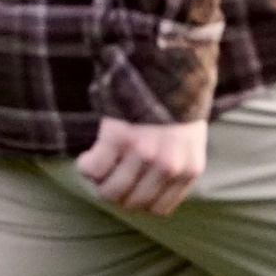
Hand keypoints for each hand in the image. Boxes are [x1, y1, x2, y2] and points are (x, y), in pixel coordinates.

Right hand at [76, 115, 208, 213]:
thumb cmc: (175, 106)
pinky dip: (86, 165)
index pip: (157, 210)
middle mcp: (168, 165)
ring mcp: (143, 152)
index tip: (129, 187)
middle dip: (116, 192)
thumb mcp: (190, 142)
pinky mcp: (119, 137)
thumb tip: (146, 199)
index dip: (138, 201)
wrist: (167, 65)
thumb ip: (175, 169)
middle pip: (131, 203)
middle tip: (108, 176)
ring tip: (98, 165)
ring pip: (110, 191)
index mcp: (188, 169)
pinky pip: (93, 170)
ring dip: (99, 182)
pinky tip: (88, 155)